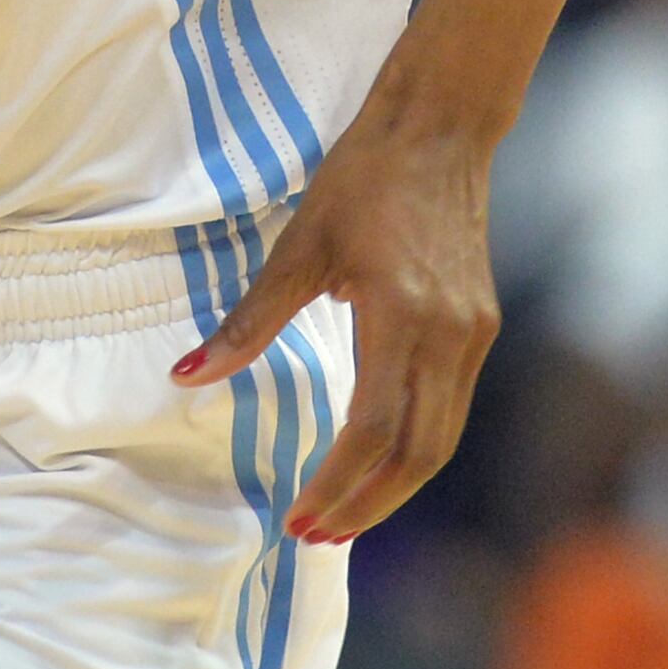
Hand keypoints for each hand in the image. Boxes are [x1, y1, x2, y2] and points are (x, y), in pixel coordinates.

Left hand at [171, 104, 498, 542]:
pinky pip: (450, 410)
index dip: (338, 483)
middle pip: (416, 453)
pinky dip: (415, 450)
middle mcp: (449, 336)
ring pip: (441, 440)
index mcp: (402, 316)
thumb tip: (187, 375)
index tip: (297, 517)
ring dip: (394, 488)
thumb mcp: (298, 247)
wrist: (440, 130)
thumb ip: (249, 321)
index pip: (373, 429)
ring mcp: (472, 335)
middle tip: (315, 538)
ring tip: (343, 519)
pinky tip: (378, 464)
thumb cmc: (361, 180)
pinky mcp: (480, 328)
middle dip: (366, 504)